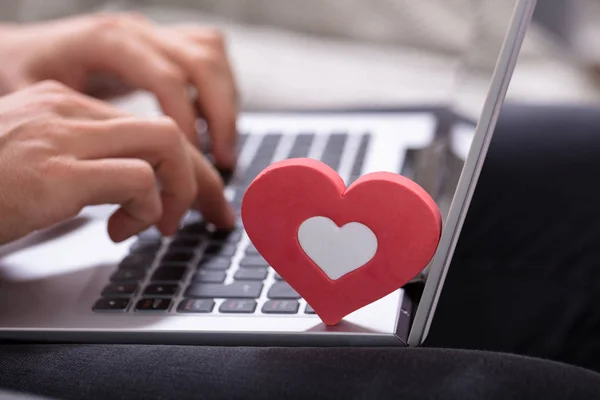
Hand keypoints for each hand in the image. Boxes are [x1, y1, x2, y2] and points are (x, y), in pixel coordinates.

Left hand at [0, 13, 237, 168]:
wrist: (25, 49)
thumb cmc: (23, 73)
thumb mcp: (34, 96)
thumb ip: (73, 123)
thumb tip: (112, 163)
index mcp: (106, 42)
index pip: (166, 78)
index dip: (186, 121)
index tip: (191, 160)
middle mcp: (136, 31)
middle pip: (202, 62)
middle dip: (221, 115)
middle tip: (225, 160)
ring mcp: (153, 33)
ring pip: (213, 55)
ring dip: (228, 103)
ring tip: (224, 148)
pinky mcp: (163, 43)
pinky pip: (210, 54)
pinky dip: (221, 88)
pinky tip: (212, 122)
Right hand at [0, 81, 233, 244]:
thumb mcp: (37, 167)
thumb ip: (85, 166)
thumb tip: (138, 188)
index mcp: (62, 106)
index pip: (147, 125)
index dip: (186, 165)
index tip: (201, 198)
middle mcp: (65, 111)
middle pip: (168, 131)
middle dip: (203, 179)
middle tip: (216, 216)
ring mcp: (60, 137)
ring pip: (165, 144)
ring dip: (178, 191)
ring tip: (159, 225)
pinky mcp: (55, 172)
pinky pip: (137, 178)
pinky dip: (146, 208)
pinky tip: (120, 231)